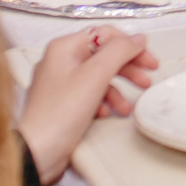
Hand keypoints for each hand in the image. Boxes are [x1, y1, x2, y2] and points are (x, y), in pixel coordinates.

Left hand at [17, 28, 157, 183]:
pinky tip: (107, 113)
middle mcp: (60, 63)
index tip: (146, 57)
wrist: (38, 151)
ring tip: (128, 104)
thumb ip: (120, 52)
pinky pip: (90, 96)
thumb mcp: (95, 75)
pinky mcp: (63, 104)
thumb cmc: (57, 115)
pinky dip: (104, 103)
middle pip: (104, 56)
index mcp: (63, 48)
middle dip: (128, 68)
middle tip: (145, 77)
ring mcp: (60, 84)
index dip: (129, 45)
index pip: (104, 35)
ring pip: (99, 78)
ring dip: (118, 90)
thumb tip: (137, 39)